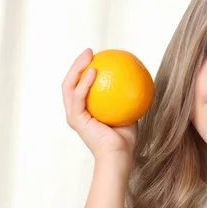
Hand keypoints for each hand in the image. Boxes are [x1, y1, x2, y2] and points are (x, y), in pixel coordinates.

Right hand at [61, 48, 136, 172]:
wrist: (119, 156)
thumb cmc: (126, 138)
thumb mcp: (128, 112)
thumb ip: (128, 97)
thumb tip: (137, 79)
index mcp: (84, 110)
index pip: (79, 85)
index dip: (83, 69)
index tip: (97, 56)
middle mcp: (75, 112)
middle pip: (70, 82)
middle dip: (77, 64)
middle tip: (90, 51)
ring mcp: (73, 115)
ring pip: (69, 86)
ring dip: (77, 68)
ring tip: (88, 55)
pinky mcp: (75, 119)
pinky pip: (79, 97)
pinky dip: (84, 83)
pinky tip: (94, 71)